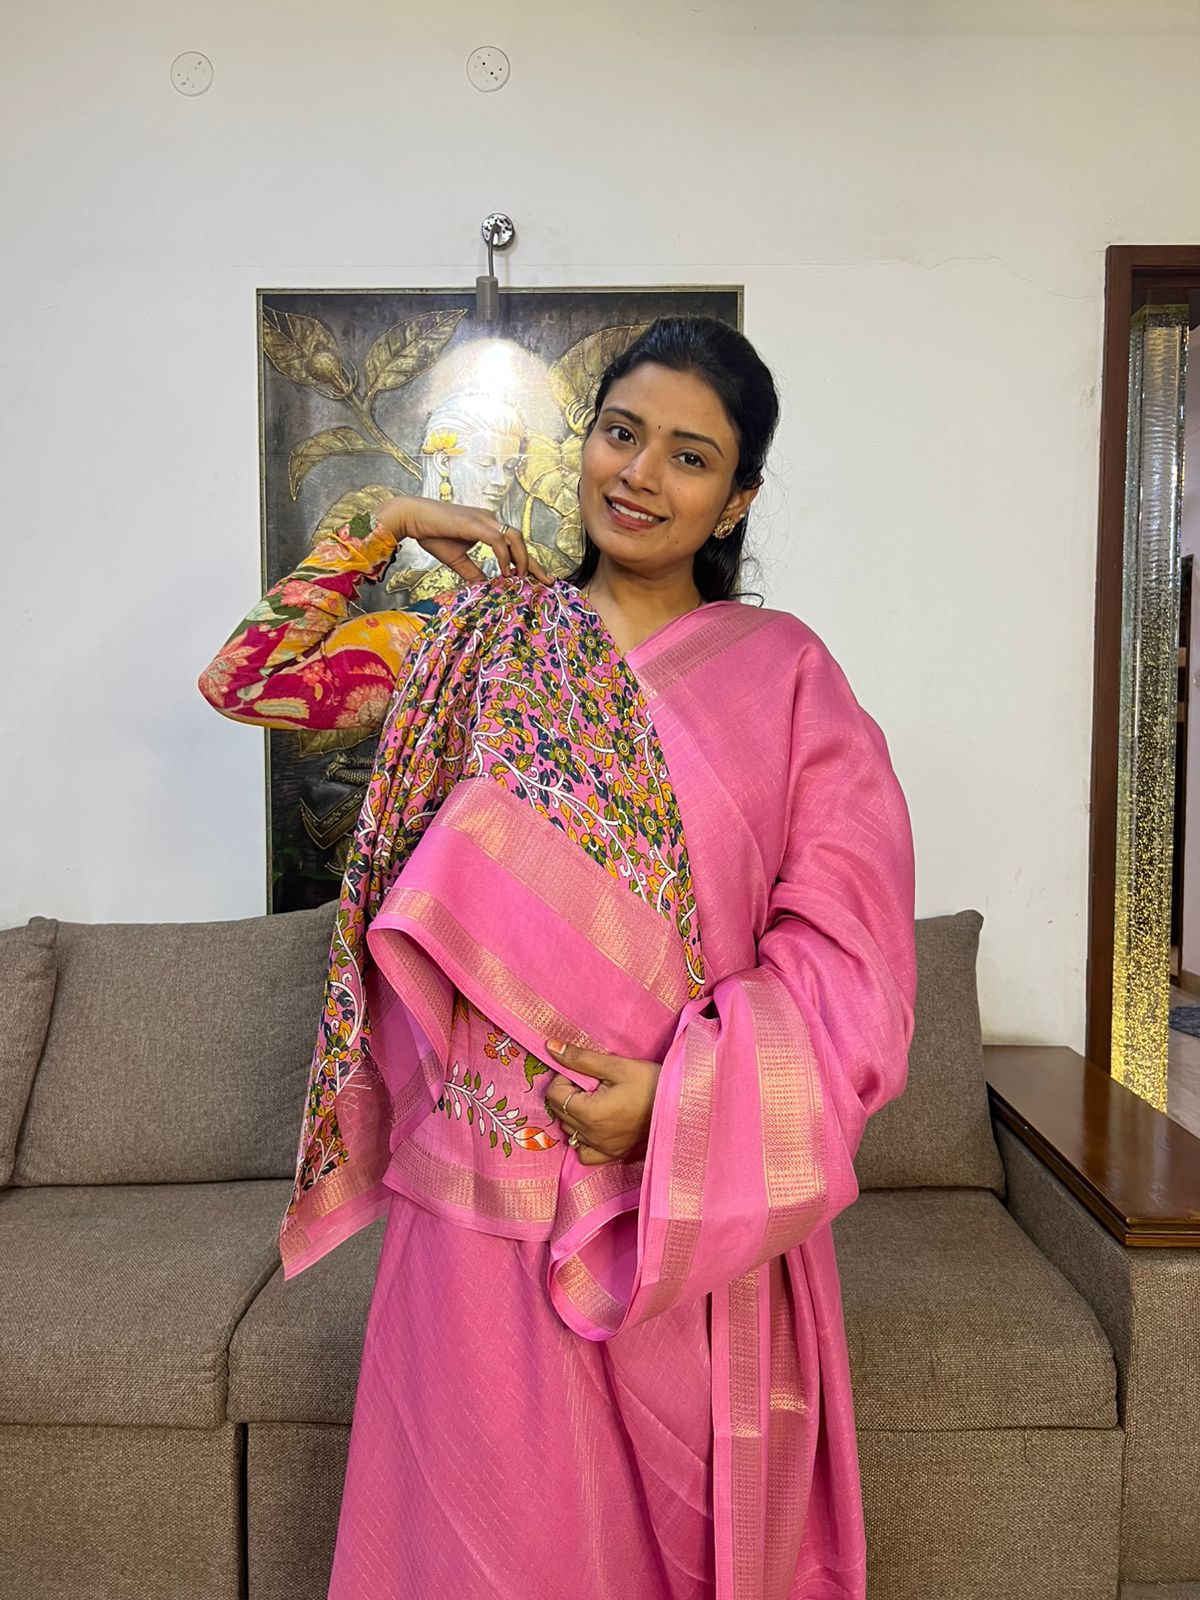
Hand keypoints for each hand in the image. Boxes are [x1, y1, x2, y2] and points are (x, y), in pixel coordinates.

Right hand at [376, 495, 549, 585]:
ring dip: (522, 559)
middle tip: (548, 581)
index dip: (529, 562)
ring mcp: (484, 519)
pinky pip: (497, 540)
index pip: (514, 544)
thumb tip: (485, 589)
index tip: (541, 579)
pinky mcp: (475, 523)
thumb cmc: (431, 533)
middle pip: (521, 540)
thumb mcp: (456, 559)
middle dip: (535, 563)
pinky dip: (504, 557)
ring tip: (521, 578)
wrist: (411, 517)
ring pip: (515, 538)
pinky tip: (505, 572)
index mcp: (487, 526)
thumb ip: (472, 573)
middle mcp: (489, 520)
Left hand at [543, 1038, 661, 1165]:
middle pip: (559, 1112)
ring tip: (597, 1100)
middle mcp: (592, 1136)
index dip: (564, 1079)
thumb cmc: (653, 1084)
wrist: (684, 1107)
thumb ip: (581, 1059)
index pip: (553, 1095)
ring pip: (569, 1131)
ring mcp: (602, 1149)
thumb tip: (550, 1048)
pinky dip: (584, 1139)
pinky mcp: (614, 1155)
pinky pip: (585, 1153)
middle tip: (594, 1084)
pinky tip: (597, 1125)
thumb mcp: (617, 1066)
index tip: (585, 1073)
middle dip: (569, 1094)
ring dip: (575, 1114)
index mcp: (589, 1113)